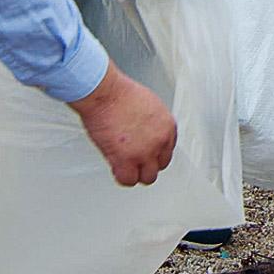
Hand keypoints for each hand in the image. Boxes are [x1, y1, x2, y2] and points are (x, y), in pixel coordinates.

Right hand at [69, 61, 178, 185]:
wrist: (105, 93)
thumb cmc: (119, 93)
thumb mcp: (148, 106)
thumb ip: (152, 124)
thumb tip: (145, 134)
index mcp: (168, 126)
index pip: (168, 150)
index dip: (155, 153)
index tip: (147, 154)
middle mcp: (160, 140)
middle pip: (160, 165)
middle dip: (147, 164)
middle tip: (135, 161)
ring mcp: (145, 152)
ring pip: (148, 177)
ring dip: (136, 173)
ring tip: (125, 166)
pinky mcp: (127, 160)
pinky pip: (128, 180)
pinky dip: (122, 177)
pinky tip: (115, 168)